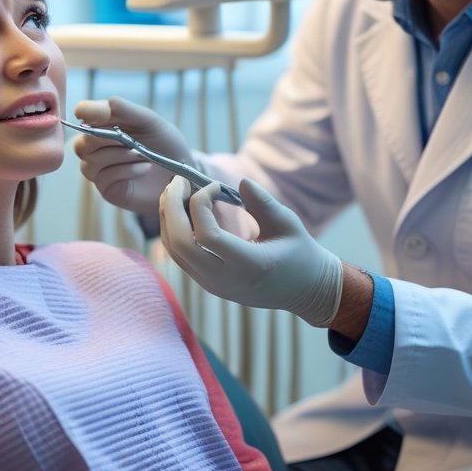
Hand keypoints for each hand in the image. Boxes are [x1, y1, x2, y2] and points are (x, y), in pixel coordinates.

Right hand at [72, 96, 195, 217]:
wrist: (184, 174)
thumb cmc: (166, 144)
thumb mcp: (148, 121)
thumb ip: (120, 109)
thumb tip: (83, 108)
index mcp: (105, 124)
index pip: (82, 114)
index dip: (88, 112)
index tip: (105, 113)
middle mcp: (97, 147)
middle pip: (82, 143)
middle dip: (106, 139)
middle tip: (131, 140)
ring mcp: (100, 170)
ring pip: (91, 161)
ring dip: (119, 155)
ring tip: (143, 155)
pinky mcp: (108, 189)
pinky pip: (103, 178)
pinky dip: (125, 170)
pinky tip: (144, 168)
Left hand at [159, 175, 343, 326]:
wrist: (303, 291)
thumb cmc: (299, 253)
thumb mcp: (289, 224)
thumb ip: (264, 204)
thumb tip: (242, 182)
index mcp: (248, 265)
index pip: (207, 235)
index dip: (202, 202)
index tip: (216, 185)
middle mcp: (223, 279)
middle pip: (179, 243)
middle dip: (171, 207)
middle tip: (178, 180)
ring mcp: (212, 284)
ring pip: (173, 250)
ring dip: (168, 217)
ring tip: (176, 190)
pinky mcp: (206, 283)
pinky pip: (178, 256)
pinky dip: (173, 229)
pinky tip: (181, 209)